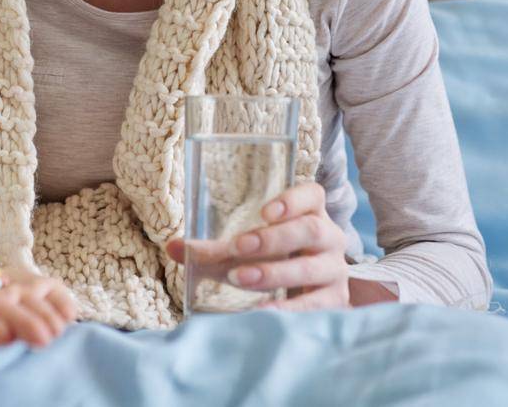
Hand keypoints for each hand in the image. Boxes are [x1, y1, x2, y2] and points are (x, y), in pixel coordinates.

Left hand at [165, 180, 349, 311]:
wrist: (308, 297)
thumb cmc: (273, 262)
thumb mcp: (245, 251)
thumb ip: (213, 249)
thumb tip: (173, 247)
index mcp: (310, 214)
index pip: (312, 195)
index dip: (292, 200)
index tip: (264, 211)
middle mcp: (329, 238)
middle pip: (310, 230)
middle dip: (272, 239)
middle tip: (239, 247)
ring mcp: (334, 270)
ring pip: (312, 266)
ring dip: (274, 272)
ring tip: (240, 278)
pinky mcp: (334, 301)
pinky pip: (315, 305)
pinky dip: (288, 309)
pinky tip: (262, 312)